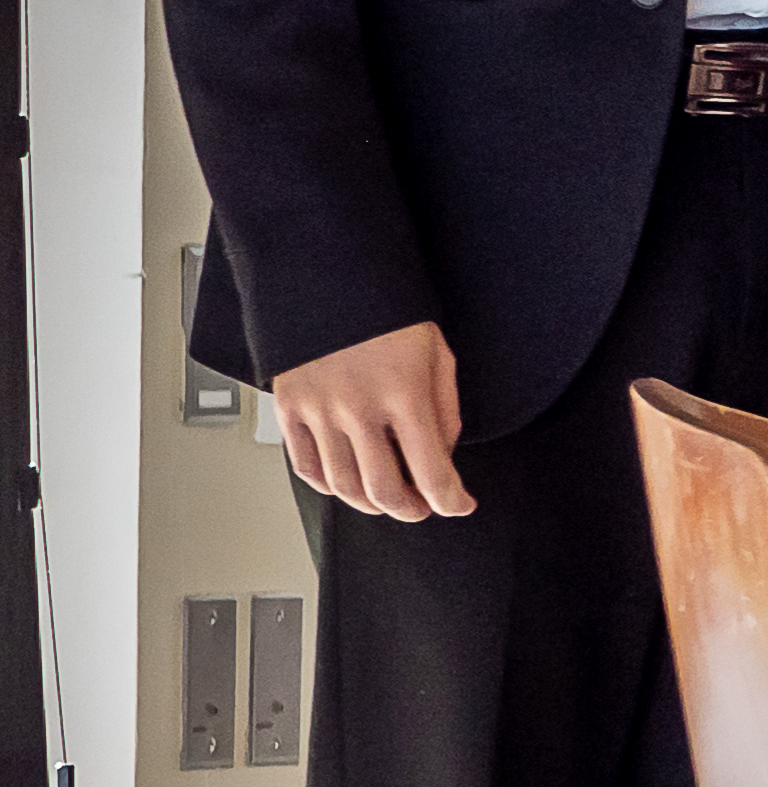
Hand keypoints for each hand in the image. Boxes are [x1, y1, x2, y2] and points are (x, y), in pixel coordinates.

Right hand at [274, 318, 469, 521]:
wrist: (328, 276)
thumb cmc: (389, 314)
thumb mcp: (438, 356)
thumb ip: (444, 411)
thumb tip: (442, 457)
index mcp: (404, 395)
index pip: (432, 472)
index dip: (451, 500)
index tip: (459, 504)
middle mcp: (358, 409)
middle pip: (383, 491)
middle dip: (410, 511)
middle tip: (422, 507)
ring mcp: (318, 411)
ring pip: (343, 486)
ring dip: (370, 504)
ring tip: (388, 498)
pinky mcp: (288, 407)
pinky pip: (306, 467)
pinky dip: (329, 486)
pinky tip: (348, 481)